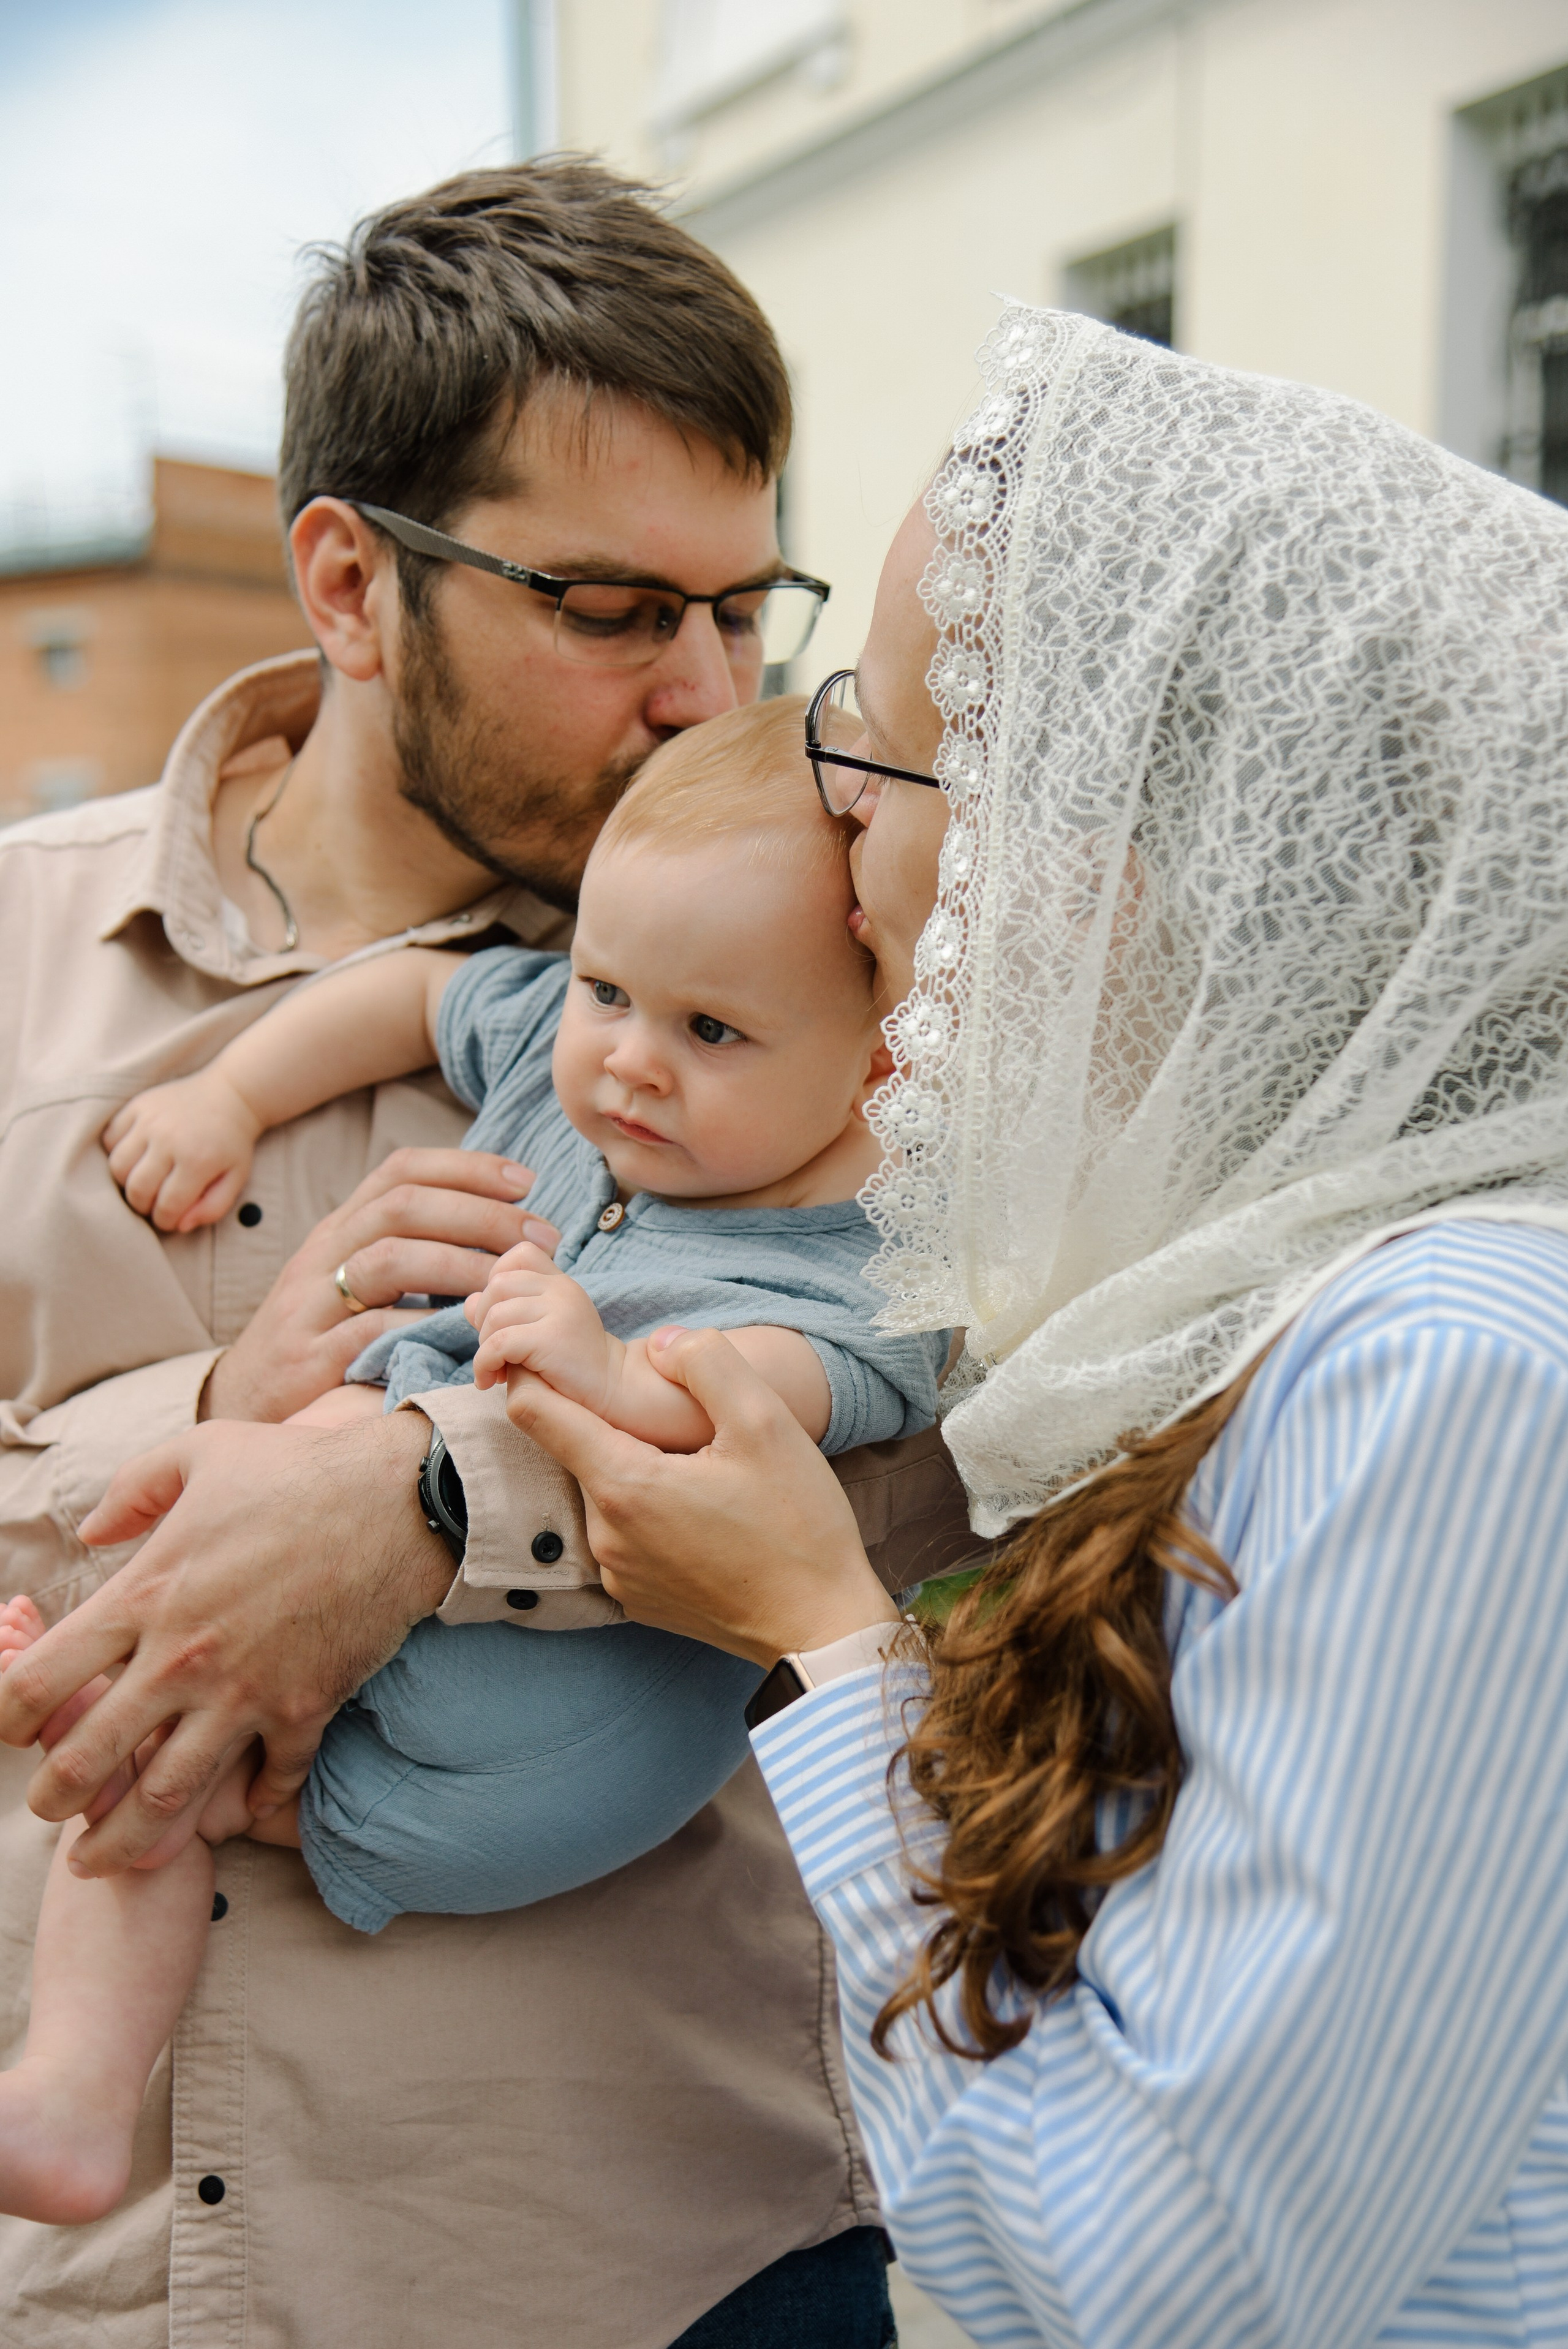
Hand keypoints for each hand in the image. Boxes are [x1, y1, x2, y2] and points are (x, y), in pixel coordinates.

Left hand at [0, 1411, 448, 1871]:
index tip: (13, 1730)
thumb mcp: (199, 1455)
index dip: (8, 1715)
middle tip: (49, 1811)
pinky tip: (236, 1813)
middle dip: (54, 1799)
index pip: (41, 1678)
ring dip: (125, 1837)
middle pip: (89, 1757)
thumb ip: (132, 1490)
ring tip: (101, 1858)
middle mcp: (182, 1658)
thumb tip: (88, 1529)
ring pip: (166, 1795)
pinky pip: (268, 1781)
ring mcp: (244, 1693)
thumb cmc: (296, 1471)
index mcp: (145, 1596)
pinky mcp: (303, 1712)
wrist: (400, 1503)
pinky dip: (250, 1804)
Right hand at [102, 1071, 262, 1232]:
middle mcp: (169, 1138)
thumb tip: (181, 1226)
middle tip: (155, 1202)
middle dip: (143, 1205)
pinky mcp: (137, 1105)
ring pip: (117, 1166)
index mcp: (197, 1160)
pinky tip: (137, 1155)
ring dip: (126, 1181)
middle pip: (136, 1190)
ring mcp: (150, 1119)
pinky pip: (110, 1138)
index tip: (170, 1218)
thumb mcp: (236, 1179)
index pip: (166, 1207)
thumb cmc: (232, 1143)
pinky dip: (117, 1152)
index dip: (165, 1221)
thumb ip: (213, 1208)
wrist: (230, 1095)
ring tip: (145, 1180)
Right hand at [200, 1147, 558, 1423]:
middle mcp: (324, 1252)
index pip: (402, 1171)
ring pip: (387, 1258)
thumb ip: (410, 1250)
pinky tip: (463, 1330)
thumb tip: (496, 1231)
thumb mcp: (355, 1281)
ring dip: (458, 1263)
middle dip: (480, 1214)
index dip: (467, 1167)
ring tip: (507, 1281)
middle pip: (403, 1206)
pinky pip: (370, 1329)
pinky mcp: (309, 1355)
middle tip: (539, 1236)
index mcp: (342, 1226)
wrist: (243, 1399)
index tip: (526, 1181)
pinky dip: (420, 1324)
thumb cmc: (319, 1337)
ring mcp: (312, 1302)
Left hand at [469, 1244, 616, 1406]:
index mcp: (561, 1283)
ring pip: (495, 1315)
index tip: (501, 1316)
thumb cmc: (573, 1365)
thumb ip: (505, 1312)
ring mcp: (560, 1310)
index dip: (498, 1278)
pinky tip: (489, 1380)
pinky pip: (498, 1344)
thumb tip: (467, 1302)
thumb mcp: (538, 1330)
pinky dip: (484, 1364)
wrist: (612, 1391)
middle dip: (484, 1319)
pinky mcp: (552, 1338)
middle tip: (494, 1351)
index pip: (521, 1254)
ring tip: (496, 1370)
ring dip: (484, 1347)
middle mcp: (562, 1289)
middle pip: (498, 1285)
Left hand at [503, 1328, 896, 1664]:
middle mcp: (604, 1535)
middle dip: (611, 1423)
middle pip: (579, 1451)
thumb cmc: (799, 1526)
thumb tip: (662, 1342)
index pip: (535, 1412)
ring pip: (606, 1493)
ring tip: (701, 1469)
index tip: (550, 1352)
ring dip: (636, 1470)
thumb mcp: (766, 1422)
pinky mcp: (636, 1598)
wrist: (823, 1628)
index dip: (534, 1372)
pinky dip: (649, 1515)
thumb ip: (707, 1362)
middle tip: (674, 1415)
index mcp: (624, 1484)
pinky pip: (625, 1536)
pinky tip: (703, 1515)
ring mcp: (617, 1573)